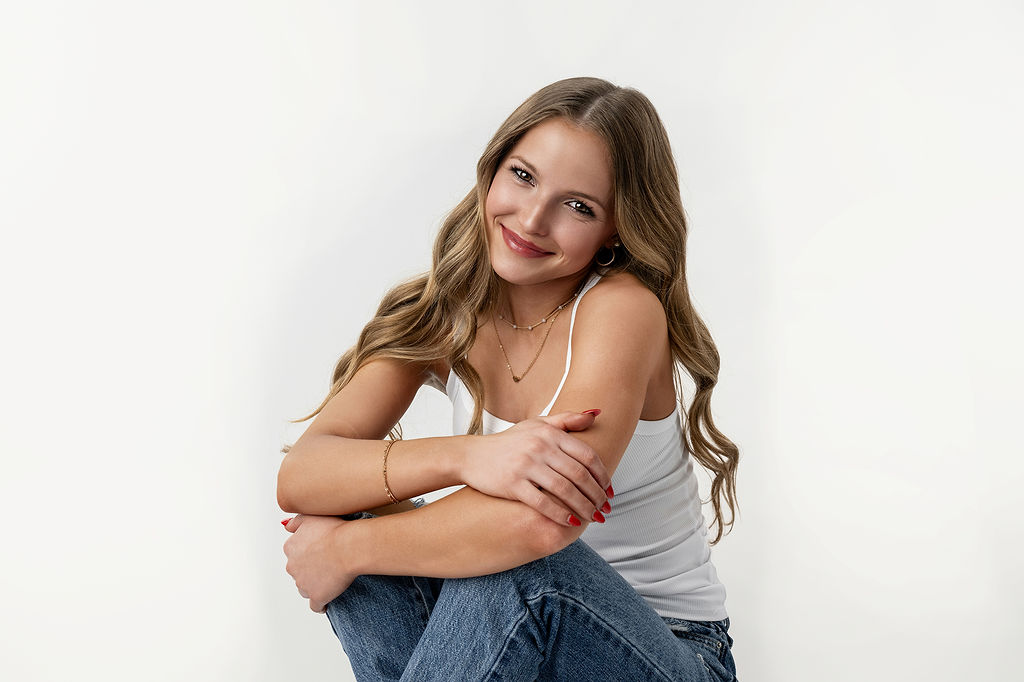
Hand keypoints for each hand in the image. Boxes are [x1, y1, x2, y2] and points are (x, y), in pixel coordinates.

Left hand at [282, 514, 357, 612]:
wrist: (350, 547)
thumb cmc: (335, 531)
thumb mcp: (311, 517)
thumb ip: (296, 521)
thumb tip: (287, 526)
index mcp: (291, 548)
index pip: (294, 554)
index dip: (307, 553)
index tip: (319, 551)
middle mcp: (293, 567)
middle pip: (298, 571)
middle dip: (309, 570)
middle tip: (327, 564)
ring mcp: (303, 583)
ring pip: (305, 588)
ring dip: (314, 585)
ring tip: (330, 580)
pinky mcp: (317, 596)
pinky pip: (316, 605)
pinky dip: (321, 604)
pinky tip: (326, 602)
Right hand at [461, 410, 612, 526]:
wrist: (471, 455)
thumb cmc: (508, 442)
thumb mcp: (536, 424)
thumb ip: (567, 420)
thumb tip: (596, 413)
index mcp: (549, 433)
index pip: (587, 455)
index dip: (603, 475)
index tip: (609, 490)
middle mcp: (539, 447)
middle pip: (579, 475)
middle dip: (597, 495)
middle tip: (606, 508)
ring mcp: (526, 466)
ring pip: (565, 490)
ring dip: (584, 507)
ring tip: (594, 518)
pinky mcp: (512, 484)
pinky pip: (543, 503)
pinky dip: (561, 514)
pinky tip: (571, 523)